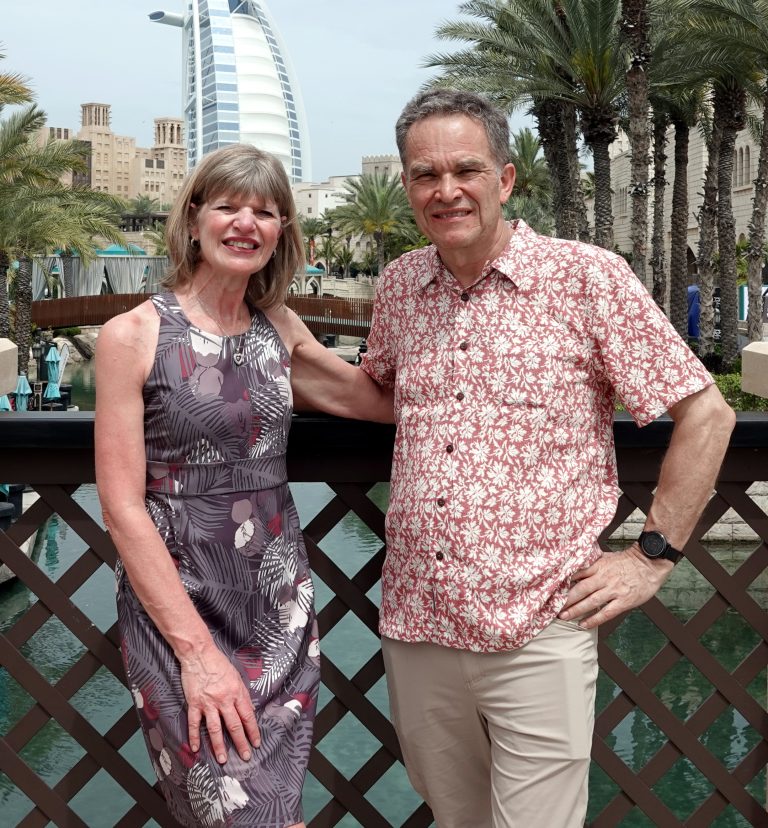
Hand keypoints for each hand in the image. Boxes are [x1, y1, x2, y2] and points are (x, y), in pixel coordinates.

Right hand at [179, 646, 260, 763]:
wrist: (199, 654)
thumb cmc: (219, 664)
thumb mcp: (237, 676)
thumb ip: (242, 695)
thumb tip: (249, 711)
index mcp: (236, 693)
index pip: (247, 716)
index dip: (253, 731)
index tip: (256, 743)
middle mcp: (224, 700)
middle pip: (234, 726)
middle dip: (241, 743)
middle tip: (245, 757)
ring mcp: (208, 703)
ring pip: (215, 729)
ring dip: (219, 746)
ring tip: (222, 760)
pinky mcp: (194, 703)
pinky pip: (194, 723)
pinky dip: (195, 736)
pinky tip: (196, 748)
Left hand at [558, 544, 672, 628]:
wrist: (649, 563)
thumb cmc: (627, 561)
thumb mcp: (606, 557)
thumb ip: (591, 564)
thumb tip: (574, 566)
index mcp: (598, 566)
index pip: (576, 574)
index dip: (563, 582)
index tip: (551, 588)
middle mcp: (603, 578)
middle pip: (580, 590)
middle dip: (565, 599)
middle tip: (552, 607)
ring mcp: (613, 590)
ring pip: (590, 602)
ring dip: (575, 610)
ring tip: (563, 617)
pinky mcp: (623, 601)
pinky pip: (606, 613)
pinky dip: (593, 620)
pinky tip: (583, 624)